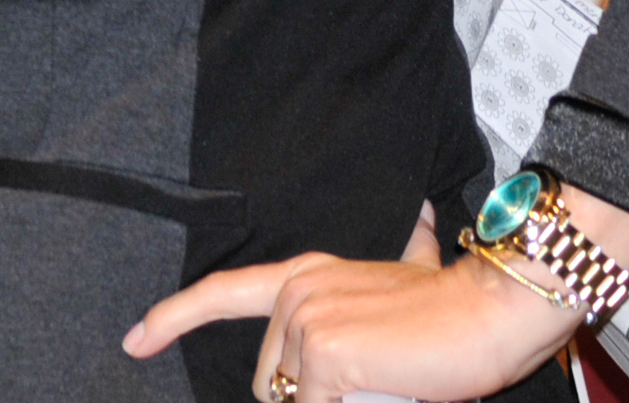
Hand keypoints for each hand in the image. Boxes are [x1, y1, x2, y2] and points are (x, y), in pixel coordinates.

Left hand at [125, 204, 580, 402]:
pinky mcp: (324, 354)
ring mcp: (305, 321)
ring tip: (390, 378)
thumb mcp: (406, 280)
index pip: (222, 293)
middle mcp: (295, 293)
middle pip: (272, 383)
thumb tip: (407, 242)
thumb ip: (389, 274)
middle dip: (314, 399)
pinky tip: (391, 388)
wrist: (493, 308)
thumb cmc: (455, 307)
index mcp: (305, 276)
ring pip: (296, 401)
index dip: (171, 317)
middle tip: (375, 378)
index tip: (134, 340)